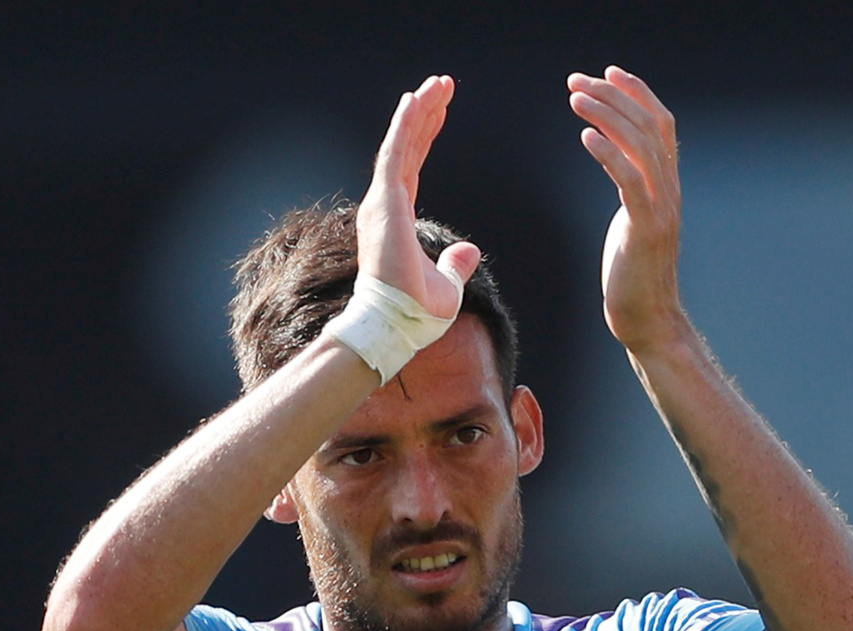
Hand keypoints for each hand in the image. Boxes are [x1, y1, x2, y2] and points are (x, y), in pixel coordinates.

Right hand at [356, 75, 480, 317]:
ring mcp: (382, 202)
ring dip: (419, 111)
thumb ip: (456, 264)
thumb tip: (470, 250)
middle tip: (442, 84)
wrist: (397, 324)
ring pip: (402, 144)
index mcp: (398, 218)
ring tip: (437, 84)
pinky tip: (415, 101)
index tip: (440, 110)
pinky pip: (395, 155)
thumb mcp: (448, 286)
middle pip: (408, 147)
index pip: (412, 165)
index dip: (426, 134)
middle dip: (425, 113)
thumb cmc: (416, 313)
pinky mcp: (384, 203)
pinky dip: (404, 127)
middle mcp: (386, 204)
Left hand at [568, 66, 682, 354]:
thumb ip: (633, 191)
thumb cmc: (633, 277)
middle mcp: (670, 191)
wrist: (648, 321)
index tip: (608, 72)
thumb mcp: (634, 222)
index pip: (661, 124)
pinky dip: (609, 153)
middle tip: (577, 82)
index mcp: (668, 187)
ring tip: (575, 98)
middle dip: (613, 96)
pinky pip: (630, 180)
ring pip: (640, 145)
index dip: (637, 93)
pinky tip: (585, 137)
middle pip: (649, 125)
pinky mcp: (646, 229)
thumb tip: (621, 169)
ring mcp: (661, 209)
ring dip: (606, 115)